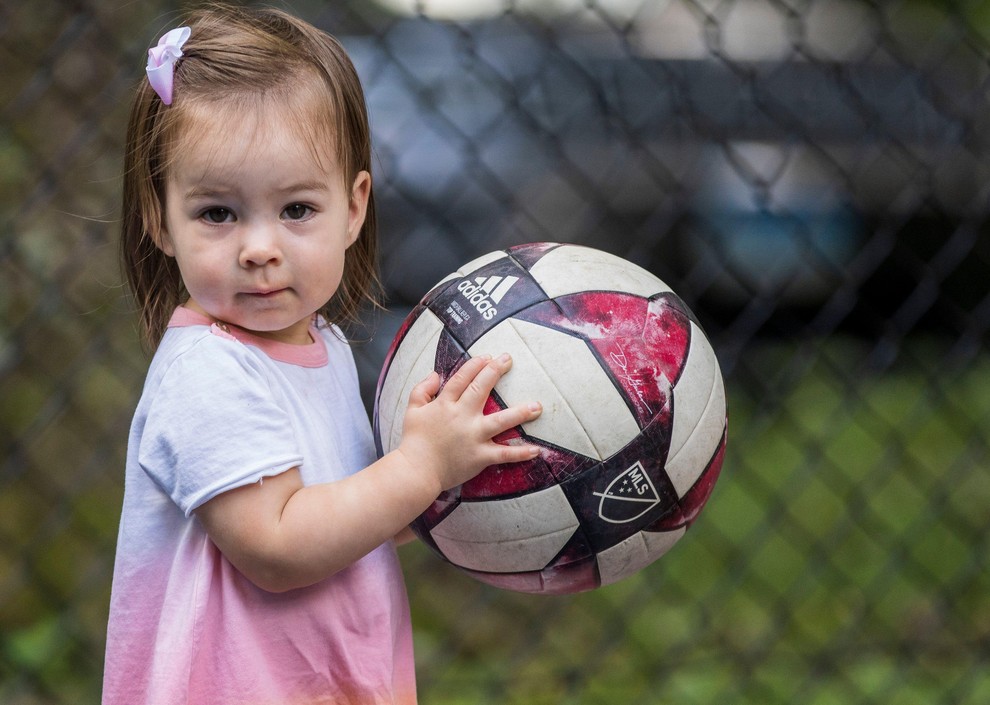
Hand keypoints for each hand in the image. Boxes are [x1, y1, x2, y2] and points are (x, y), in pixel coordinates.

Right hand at [397, 353, 541, 492]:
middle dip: (495, 371)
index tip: (488, 356)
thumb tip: (435, 374)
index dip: (475, 365)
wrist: (416, 471)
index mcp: (445, 404)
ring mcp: (473, 436)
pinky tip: (536, 450)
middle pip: (481, 389)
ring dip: (521, 412)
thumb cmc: (413, 441)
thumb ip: (423, 389)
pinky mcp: (480, 456)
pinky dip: (521, 453)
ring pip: (501, 421)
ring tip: (537, 406)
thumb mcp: (412, 410)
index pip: (462, 378)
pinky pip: (504, 454)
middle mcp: (462, 416)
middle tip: (509, 359)